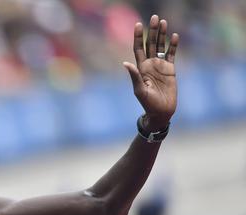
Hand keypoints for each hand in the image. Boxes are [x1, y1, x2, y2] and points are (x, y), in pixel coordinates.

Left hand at [123, 15, 178, 130]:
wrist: (161, 111)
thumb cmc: (148, 103)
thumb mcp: (140, 90)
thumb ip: (134, 76)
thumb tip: (125, 63)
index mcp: (141, 68)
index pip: (138, 48)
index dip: (138, 37)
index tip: (138, 24)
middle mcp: (149, 65)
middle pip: (150, 44)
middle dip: (151, 31)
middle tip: (154, 17)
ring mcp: (160, 66)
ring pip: (161, 47)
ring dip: (162, 34)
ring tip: (163, 22)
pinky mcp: (170, 70)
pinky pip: (172, 55)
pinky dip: (173, 45)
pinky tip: (174, 36)